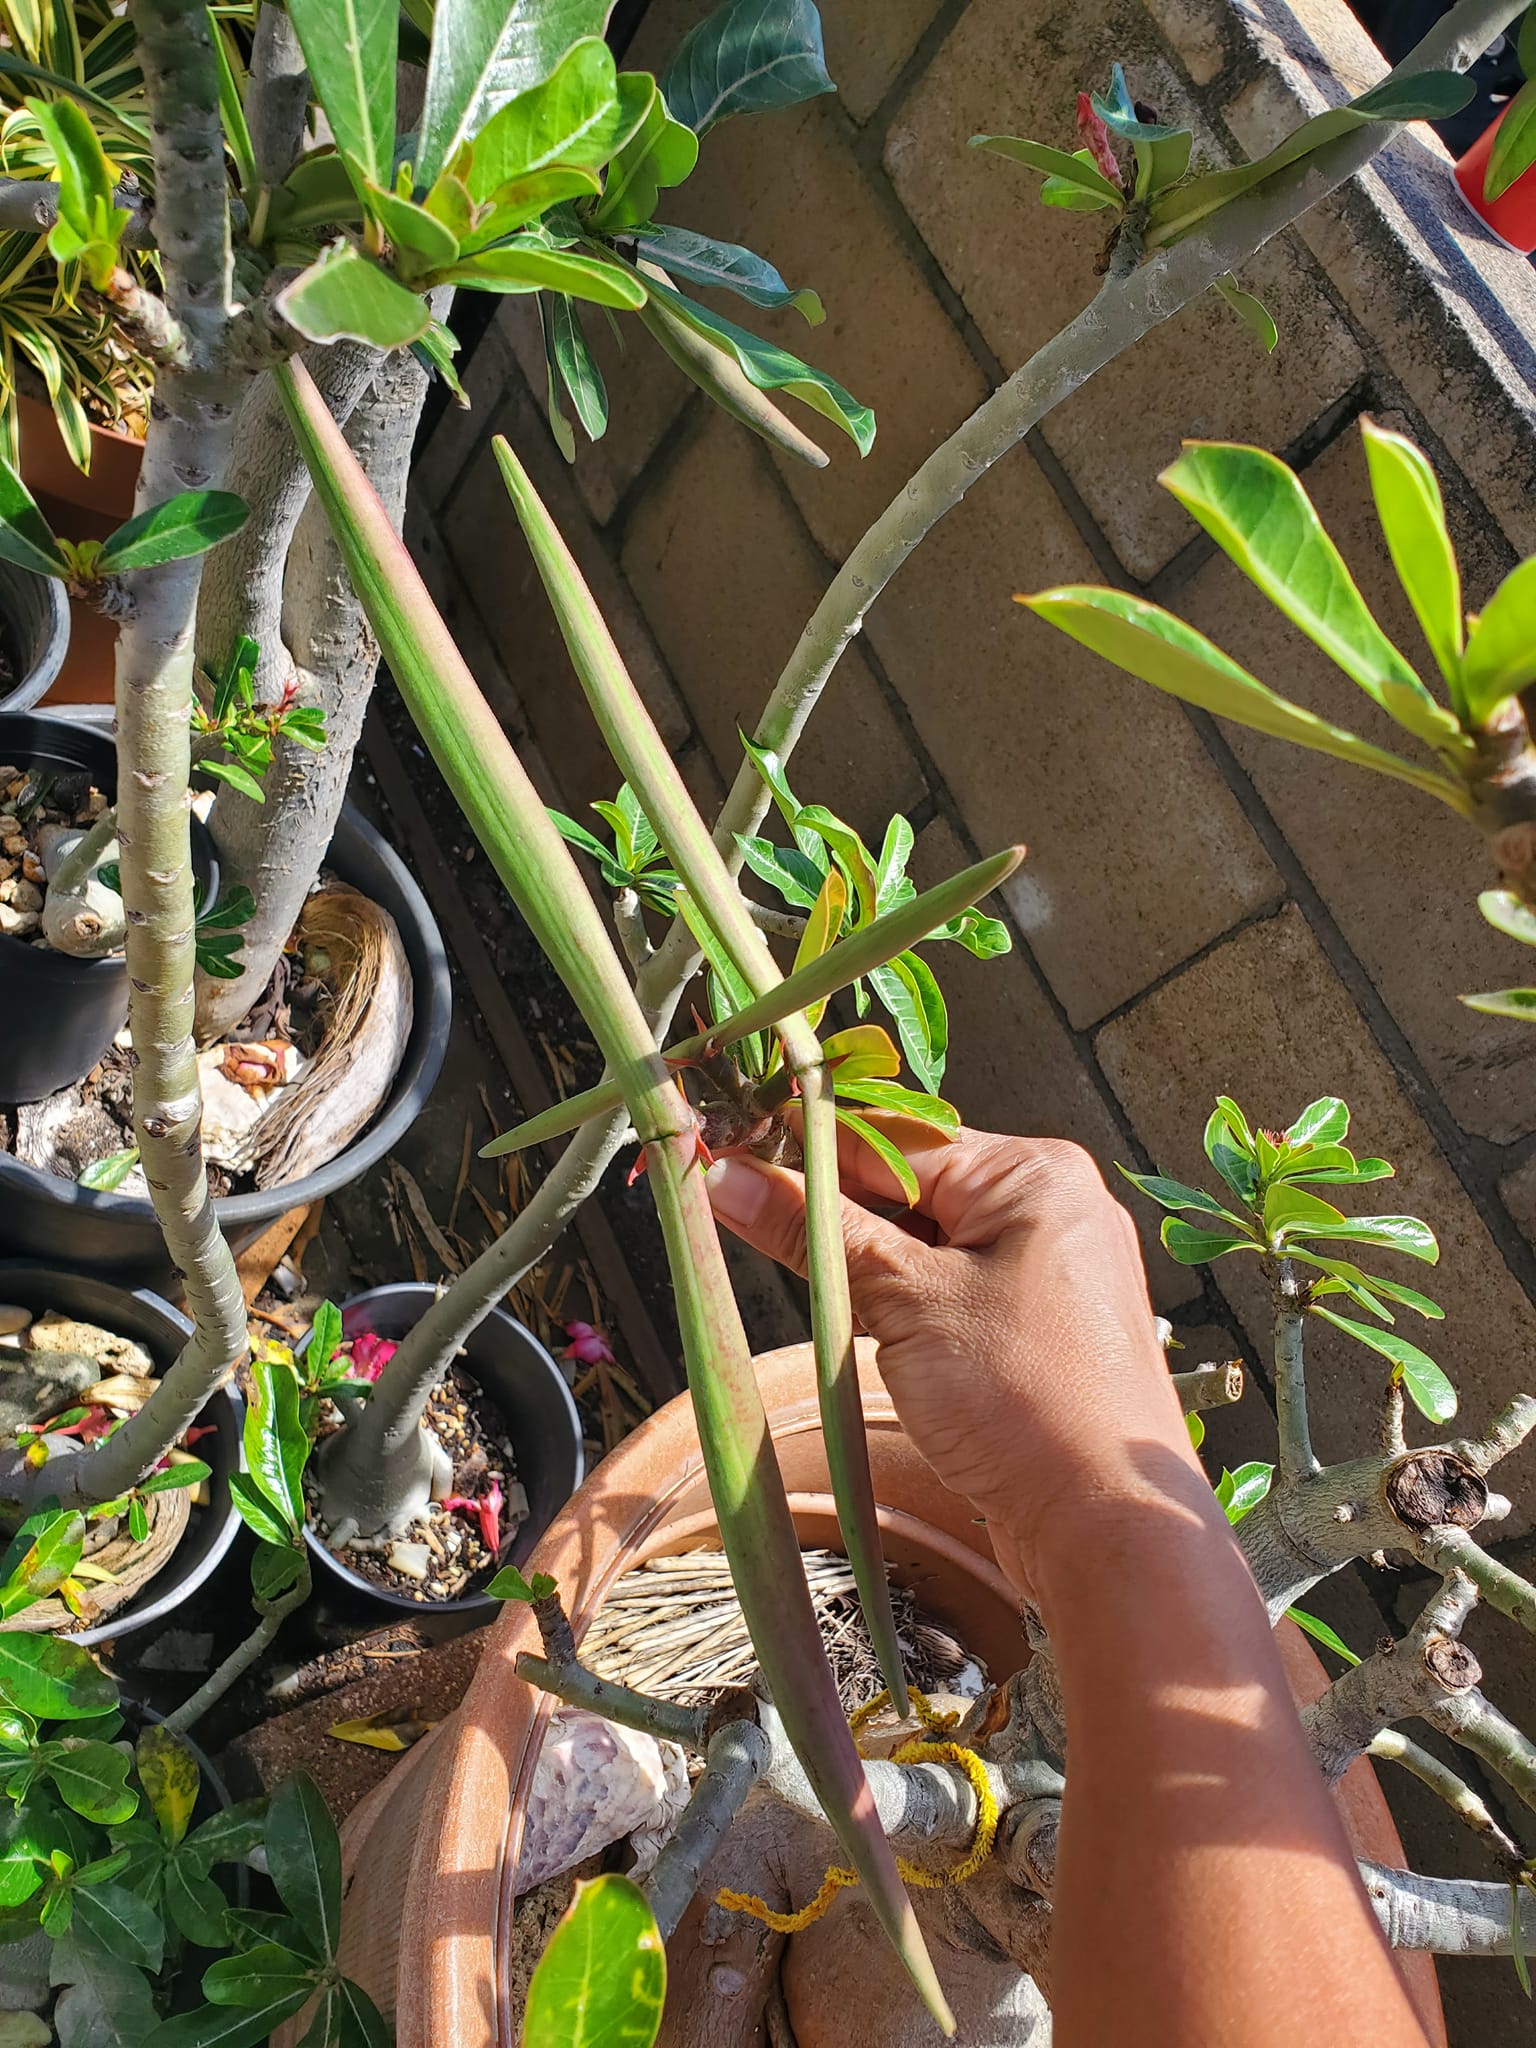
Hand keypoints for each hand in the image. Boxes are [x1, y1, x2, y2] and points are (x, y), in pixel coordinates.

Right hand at [705, 1125, 1198, 1580]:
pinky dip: (901, 1307)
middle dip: (832, 1215)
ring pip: (926, 1246)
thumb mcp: (904, 1302)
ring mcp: (1049, 1270)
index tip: (724, 1160)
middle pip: (908, 1188)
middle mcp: (1049, 1206)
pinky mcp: (1039, 1330)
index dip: (802, 1151)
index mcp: (1031, 1172)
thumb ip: (814, 1232)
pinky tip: (862, 1331)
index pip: (891, 1139)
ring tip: (806, 1289)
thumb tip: (728, 1176)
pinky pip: (951, 1293)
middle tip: (741, 1223)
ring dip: (863, 1268)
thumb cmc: (1022, 1400)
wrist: (1108, 1527)